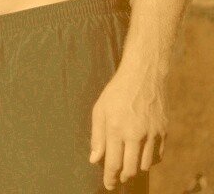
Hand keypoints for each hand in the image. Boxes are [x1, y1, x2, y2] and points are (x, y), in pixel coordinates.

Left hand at [89, 65, 168, 189]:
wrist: (143, 76)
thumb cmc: (116, 92)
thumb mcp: (99, 110)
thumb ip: (97, 136)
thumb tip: (94, 160)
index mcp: (116, 128)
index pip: (113, 163)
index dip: (110, 177)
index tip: (108, 185)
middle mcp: (135, 134)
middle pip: (131, 169)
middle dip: (123, 177)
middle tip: (117, 178)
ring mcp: (152, 134)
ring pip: (145, 165)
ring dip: (136, 169)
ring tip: (127, 165)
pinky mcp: (164, 132)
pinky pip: (158, 156)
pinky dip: (149, 160)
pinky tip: (140, 154)